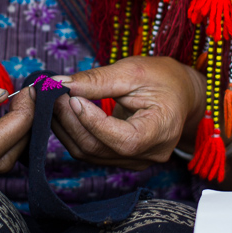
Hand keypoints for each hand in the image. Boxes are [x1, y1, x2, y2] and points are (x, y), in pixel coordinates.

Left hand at [50, 56, 205, 169]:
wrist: (179, 93)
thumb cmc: (162, 79)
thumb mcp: (133, 71)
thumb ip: (98, 80)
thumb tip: (61, 83)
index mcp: (162, 131)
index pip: (123, 139)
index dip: (93, 121)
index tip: (71, 96)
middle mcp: (150, 154)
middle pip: (100, 149)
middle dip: (71, 121)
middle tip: (52, 94)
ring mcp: (136, 161)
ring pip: (90, 153)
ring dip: (66, 127)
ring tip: (54, 100)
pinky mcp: (123, 159)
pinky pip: (92, 151)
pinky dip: (74, 132)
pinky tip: (64, 113)